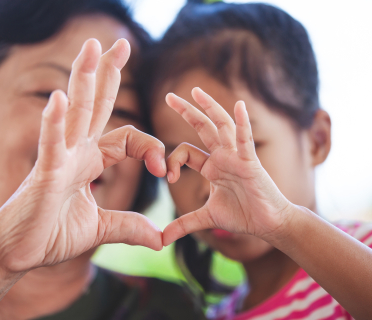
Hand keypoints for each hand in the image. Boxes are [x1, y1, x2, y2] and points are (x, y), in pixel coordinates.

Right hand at [0, 39, 165, 271]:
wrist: (18, 252)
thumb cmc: (52, 234)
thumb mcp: (101, 229)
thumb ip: (129, 226)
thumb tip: (159, 239)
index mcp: (90, 161)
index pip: (128, 138)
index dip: (151, 148)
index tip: (163, 170)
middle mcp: (76, 152)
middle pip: (95, 106)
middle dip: (108, 74)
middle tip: (119, 43)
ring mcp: (59, 159)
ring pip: (75, 114)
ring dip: (82, 79)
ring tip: (91, 47)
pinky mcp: (44, 174)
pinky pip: (51, 144)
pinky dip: (54, 122)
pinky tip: (59, 98)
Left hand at [163, 87, 293, 245]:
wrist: (268, 224)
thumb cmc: (242, 216)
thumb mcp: (207, 218)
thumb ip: (184, 224)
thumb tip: (161, 240)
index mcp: (211, 166)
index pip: (186, 152)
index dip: (172, 160)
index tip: (167, 177)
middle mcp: (222, 157)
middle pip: (202, 128)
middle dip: (187, 111)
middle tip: (169, 96)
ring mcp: (237, 157)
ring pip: (222, 127)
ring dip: (209, 108)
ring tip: (196, 91)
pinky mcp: (251, 163)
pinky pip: (245, 140)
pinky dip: (243, 123)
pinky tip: (238, 105)